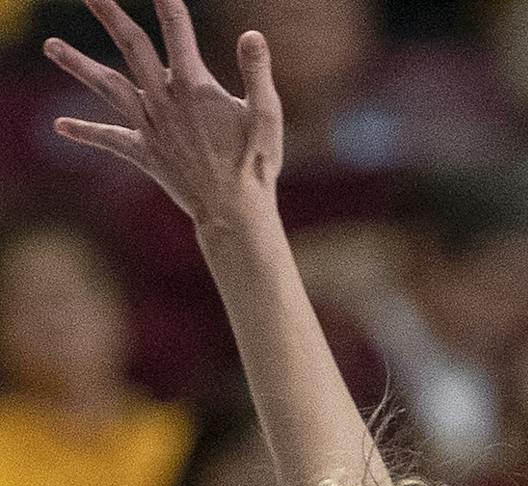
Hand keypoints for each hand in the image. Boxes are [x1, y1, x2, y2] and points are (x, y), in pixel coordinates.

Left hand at [44, 0, 282, 228]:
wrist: (233, 212)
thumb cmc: (256, 163)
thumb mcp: (267, 116)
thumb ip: (257, 73)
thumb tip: (252, 34)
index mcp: (195, 88)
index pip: (178, 32)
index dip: (168, 4)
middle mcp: (164, 101)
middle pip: (132, 47)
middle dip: (110, 15)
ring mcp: (149, 126)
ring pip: (107, 87)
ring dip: (77, 65)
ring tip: (50, 46)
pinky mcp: (143, 151)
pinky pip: (109, 139)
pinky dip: (84, 132)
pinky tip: (59, 126)